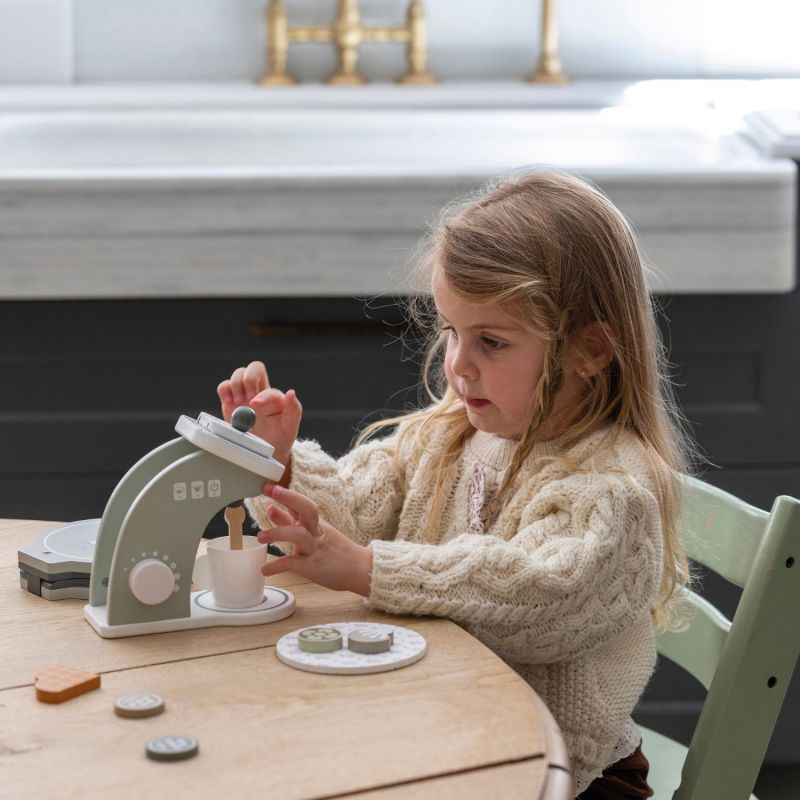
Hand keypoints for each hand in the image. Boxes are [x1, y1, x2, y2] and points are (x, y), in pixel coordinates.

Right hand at [216, 361, 301, 467]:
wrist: (265, 450)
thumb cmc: (280, 437)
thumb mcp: (290, 427)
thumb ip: (294, 410)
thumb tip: (291, 392)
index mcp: (275, 397)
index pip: (268, 387)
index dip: (261, 394)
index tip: (255, 405)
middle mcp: (260, 392)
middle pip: (255, 367)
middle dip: (248, 379)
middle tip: (247, 399)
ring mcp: (244, 395)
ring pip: (239, 373)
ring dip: (236, 385)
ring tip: (238, 402)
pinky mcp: (230, 401)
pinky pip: (224, 386)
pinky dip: (224, 390)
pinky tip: (229, 403)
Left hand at [257, 484, 372, 596]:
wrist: (360, 569)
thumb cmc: (335, 551)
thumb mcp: (313, 533)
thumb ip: (289, 521)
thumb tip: (271, 508)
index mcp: (315, 523)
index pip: (301, 503)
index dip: (285, 493)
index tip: (267, 485)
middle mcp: (316, 532)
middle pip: (307, 509)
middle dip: (290, 499)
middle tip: (272, 493)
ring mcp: (315, 548)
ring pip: (299, 534)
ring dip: (278, 533)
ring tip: (260, 537)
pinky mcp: (313, 567)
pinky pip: (294, 563)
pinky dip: (277, 566)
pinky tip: (265, 569)